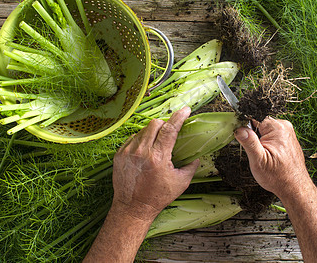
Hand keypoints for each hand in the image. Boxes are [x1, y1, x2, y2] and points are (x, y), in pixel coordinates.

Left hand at [112, 107, 199, 221]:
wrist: (132, 208)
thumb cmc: (157, 197)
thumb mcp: (181, 183)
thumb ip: (191, 167)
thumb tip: (196, 157)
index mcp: (158, 157)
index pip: (170, 129)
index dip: (179, 117)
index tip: (185, 110)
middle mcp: (142, 152)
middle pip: (155, 124)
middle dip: (164, 125)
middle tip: (169, 133)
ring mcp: (128, 152)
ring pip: (143, 130)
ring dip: (152, 133)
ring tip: (156, 146)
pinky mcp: (119, 154)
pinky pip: (132, 138)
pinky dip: (141, 140)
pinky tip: (145, 152)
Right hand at [234, 117, 307, 197]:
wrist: (294, 187)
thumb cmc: (278, 177)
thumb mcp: (258, 161)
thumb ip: (249, 142)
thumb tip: (240, 129)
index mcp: (277, 128)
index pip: (254, 118)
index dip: (247, 130)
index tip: (247, 141)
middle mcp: (285, 127)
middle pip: (260, 124)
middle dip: (255, 137)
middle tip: (259, 153)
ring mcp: (288, 132)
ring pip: (265, 131)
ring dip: (261, 142)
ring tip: (266, 156)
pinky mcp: (288, 138)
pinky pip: (272, 136)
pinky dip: (268, 144)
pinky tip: (271, 156)